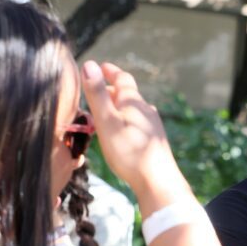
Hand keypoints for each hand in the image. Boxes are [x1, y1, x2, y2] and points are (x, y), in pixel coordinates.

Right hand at [80, 61, 190, 210]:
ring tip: (103, 111)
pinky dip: (124, 121)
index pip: (123, 78)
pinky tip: (120, 132)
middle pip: (127, 94)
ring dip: (117, 106)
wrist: (157, 181)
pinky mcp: (154, 141)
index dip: (110, 71)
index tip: (100, 66)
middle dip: (111, 90)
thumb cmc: (129, 151)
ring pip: (132, 110)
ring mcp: (152, 126)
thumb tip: (89, 64)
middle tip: (96, 90)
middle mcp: (146, 110)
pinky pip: (136, 124)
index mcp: (134, 102)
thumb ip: (97, 94)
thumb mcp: (107, 121)